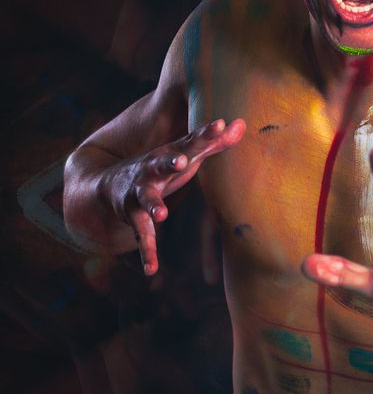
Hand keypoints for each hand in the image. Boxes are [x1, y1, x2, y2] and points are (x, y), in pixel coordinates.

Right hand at [108, 118, 244, 274]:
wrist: (110, 182)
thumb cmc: (162, 166)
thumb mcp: (187, 154)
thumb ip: (214, 143)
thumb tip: (242, 124)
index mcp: (171, 155)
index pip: (191, 142)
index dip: (206, 134)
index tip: (219, 124)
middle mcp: (153, 170)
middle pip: (162, 163)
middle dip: (170, 162)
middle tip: (182, 162)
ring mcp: (140, 192)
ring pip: (146, 199)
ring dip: (153, 205)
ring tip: (162, 215)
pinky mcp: (132, 215)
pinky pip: (141, 234)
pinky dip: (147, 252)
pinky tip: (151, 269)